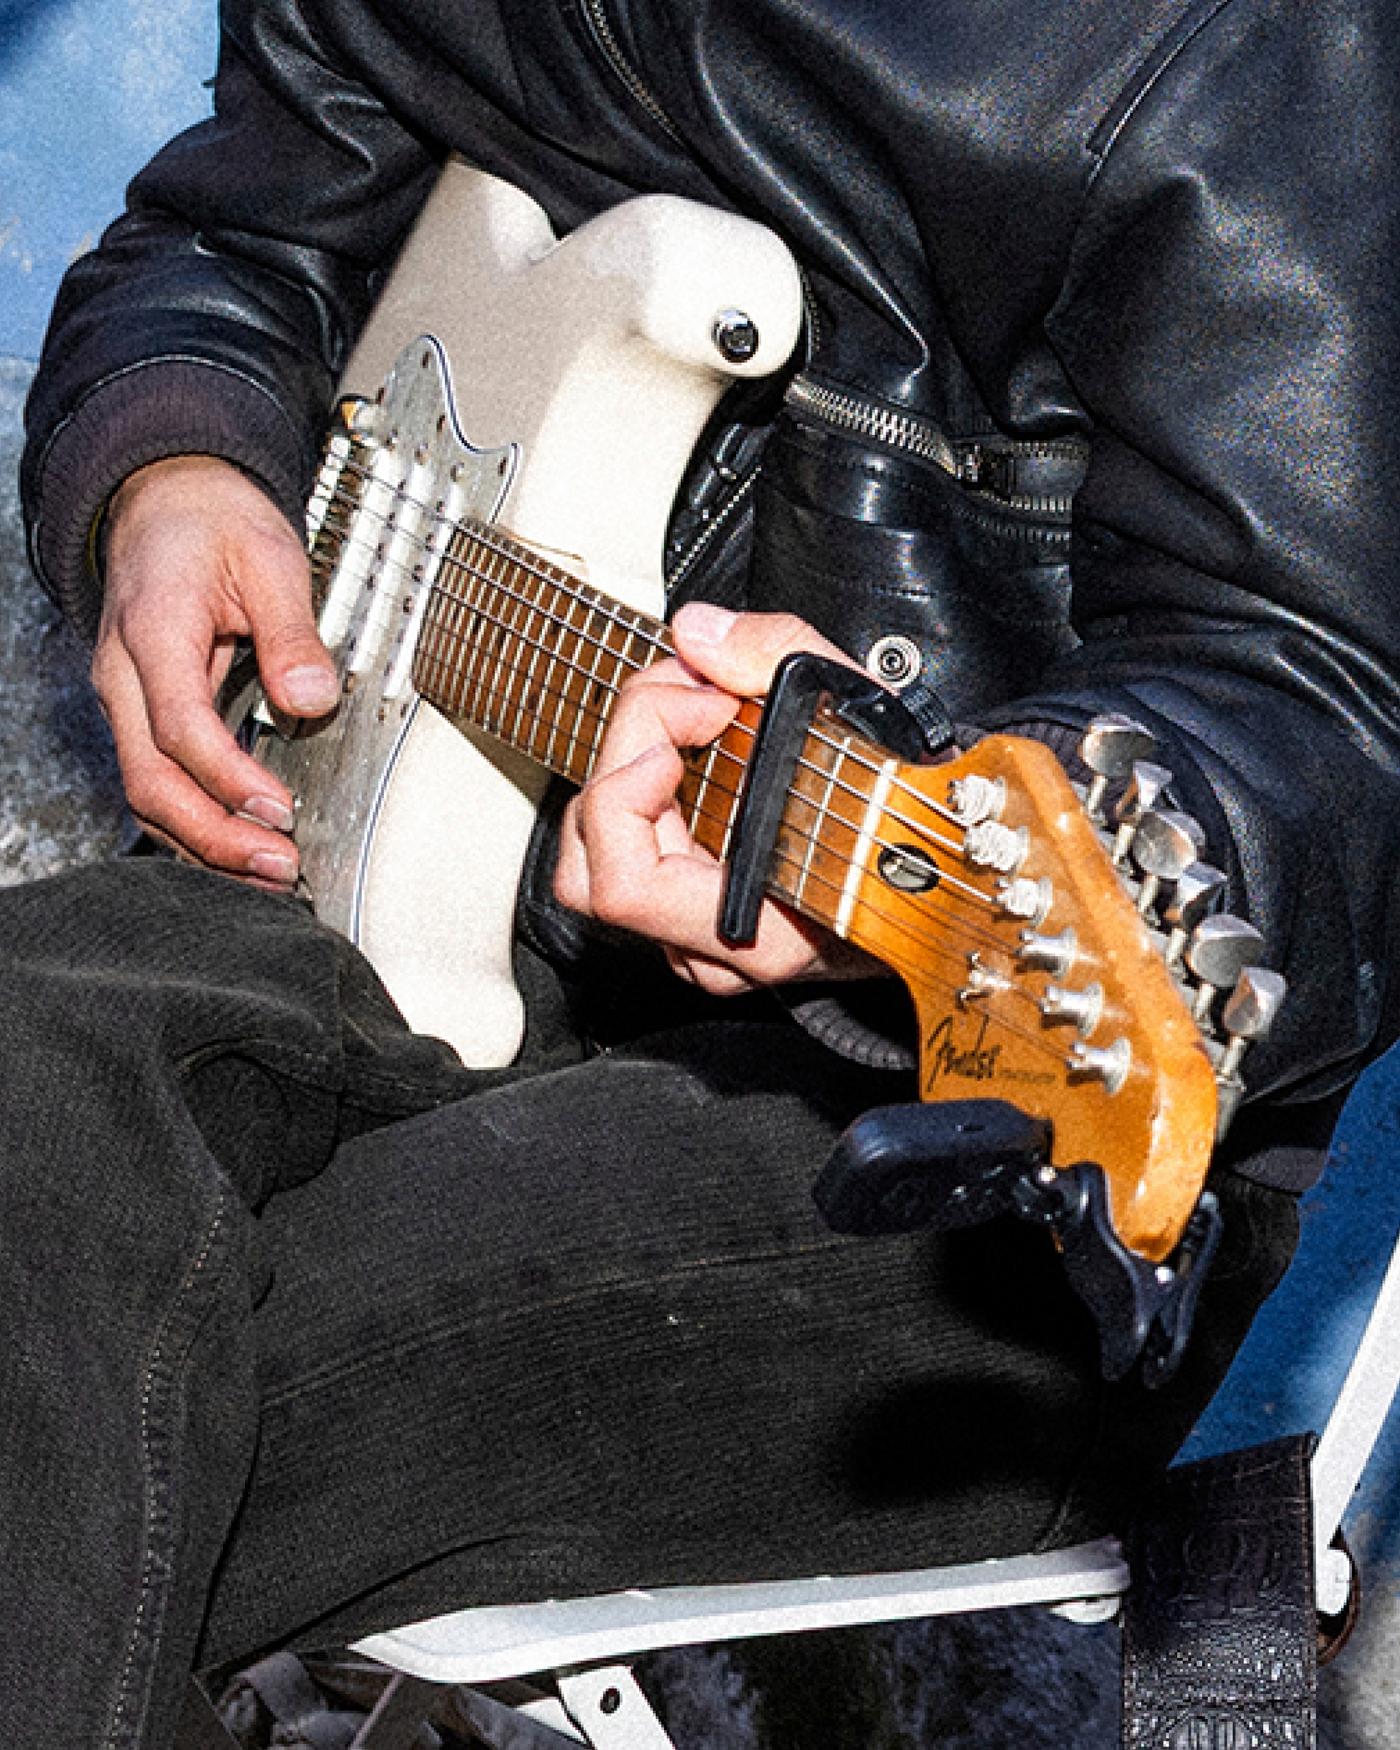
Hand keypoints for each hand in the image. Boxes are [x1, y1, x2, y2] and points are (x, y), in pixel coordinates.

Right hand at [94, 456, 338, 884]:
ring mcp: (126, 701)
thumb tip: (312, 698)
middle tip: (279, 865)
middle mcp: (125, 676)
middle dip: (214, 836)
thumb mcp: (269, 557)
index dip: (230, 779)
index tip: (280, 810)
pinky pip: (156, 784)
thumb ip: (292, 632)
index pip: (181, 727)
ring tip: (267, 876)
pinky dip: (194, 827)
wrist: (168, 500)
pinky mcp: (140, 717)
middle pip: (150, 781)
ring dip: (204, 846)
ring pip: (146, 795)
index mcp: (153, 631)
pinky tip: (238, 851)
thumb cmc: (214, 523)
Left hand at [554, 603, 882, 994]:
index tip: (695, 713)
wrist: (942, 849)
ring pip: (593, 871)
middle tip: (684, 696)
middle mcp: (720, 952)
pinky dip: (638, 797)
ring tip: (682, 717)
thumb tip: (696, 635)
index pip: (624, 883)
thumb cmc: (911, 798)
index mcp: (758, 931)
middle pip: (590, 870)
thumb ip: (777, 653)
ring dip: (623, 775)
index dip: (628, 784)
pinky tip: (686, 753)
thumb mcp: (862, 705)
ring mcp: (700, 944)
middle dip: (622, 757)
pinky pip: (623, 865)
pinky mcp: (688, 923)